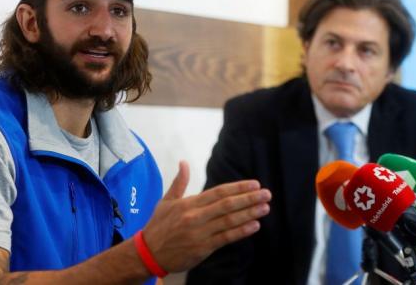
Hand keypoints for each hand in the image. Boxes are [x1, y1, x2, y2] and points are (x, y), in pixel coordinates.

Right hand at [141, 161, 270, 272]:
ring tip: (265, 208)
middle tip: (266, 194)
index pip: (218, 192)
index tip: (254, 184)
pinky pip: (225, 238)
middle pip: (227, 205)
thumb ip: (179, 182)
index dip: (238, 188)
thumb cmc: (158, 226)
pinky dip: (241, 232)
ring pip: (229, 221)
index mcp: (189, 204)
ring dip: (249, 214)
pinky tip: (254, 225)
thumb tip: (184, 162)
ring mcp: (200, 233)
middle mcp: (196, 217)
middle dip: (249, 199)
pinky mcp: (203, 248)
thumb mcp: (166, 201)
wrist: (148, 253)